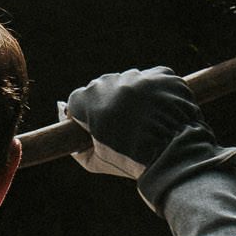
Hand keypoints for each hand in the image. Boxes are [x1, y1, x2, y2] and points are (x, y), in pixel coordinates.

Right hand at [57, 68, 235, 200]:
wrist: (173, 156)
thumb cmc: (129, 161)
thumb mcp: (93, 159)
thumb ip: (71, 136)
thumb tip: (62, 112)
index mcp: (89, 100)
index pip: (77, 99)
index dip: (84, 115)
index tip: (95, 128)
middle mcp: (112, 82)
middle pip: (102, 87)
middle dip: (108, 102)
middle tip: (123, 125)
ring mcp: (140, 76)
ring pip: (130, 81)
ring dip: (133, 95)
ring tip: (145, 118)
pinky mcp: (164, 75)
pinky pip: (155, 78)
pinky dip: (156, 89)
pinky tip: (160, 108)